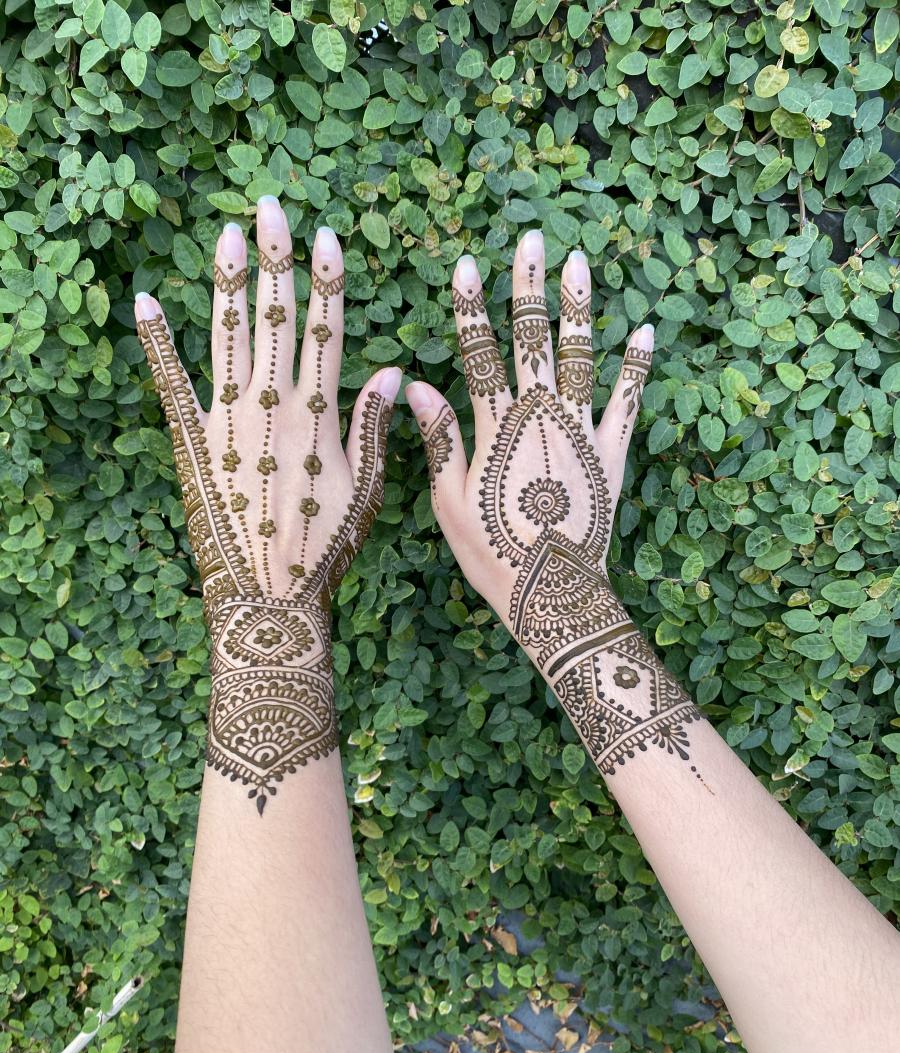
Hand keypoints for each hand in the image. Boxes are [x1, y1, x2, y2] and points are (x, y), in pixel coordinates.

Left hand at [134, 198, 398, 811]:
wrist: (269, 597)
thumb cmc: (324, 549)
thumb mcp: (366, 491)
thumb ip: (372, 426)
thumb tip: (389, 368)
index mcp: (318, 413)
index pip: (326, 331)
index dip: (325, 282)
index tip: (325, 237)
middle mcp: (273, 403)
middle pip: (276, 317)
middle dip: (274, 260)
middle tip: (270, 205)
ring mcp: (229, 419)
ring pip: (229, 335)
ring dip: (226, 282)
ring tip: (225, 234)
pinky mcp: (192, 441)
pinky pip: (172, 382)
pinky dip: (157, 341)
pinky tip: (145, 302)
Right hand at [406, 230, 701, 776]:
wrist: (551, 594)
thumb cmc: (491, 553)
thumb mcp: (448, 502)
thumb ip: (440, 439)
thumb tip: (416, 384)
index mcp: (494, 427)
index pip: (477, 354)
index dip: (471, 309)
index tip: (468, 265)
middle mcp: (539, 417)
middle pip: (531, 339)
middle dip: (528, 287)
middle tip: (532, 239)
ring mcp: (580, 431)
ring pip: (580, 356)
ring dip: (579, 307)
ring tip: (580, 261)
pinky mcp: (613, 453)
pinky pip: (627, 402)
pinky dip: (636, 367)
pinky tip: (646, 330)